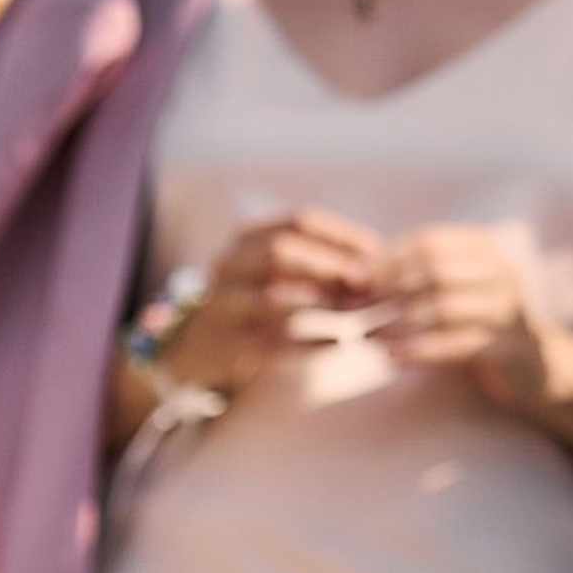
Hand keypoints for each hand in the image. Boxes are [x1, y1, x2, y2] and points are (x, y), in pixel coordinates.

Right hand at [167, 207, 388, 395]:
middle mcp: (228, 266)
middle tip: (367, 283)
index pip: (299, 222)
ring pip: (272, 298)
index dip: (342, 236)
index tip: (378, 253)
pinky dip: (306, 344)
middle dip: (330, 266)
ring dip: (321, 304)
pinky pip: (267, 344)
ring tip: (355, 311)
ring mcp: (221, 307)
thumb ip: (319, 261)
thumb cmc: (252, 304)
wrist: (194, 350)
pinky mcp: (222, 347)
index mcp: (246, 239)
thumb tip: (378, 263)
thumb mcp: (276, 271)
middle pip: (281, 253)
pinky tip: (335, 344)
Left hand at [368, 221, 563, 402]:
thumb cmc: (476, 321)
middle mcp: (499, 270)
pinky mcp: (506, 345)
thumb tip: (355, 275)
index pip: (429, 241)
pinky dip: (421, 351)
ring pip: (444, 308)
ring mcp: (506, 307)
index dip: (387, 260)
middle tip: (352, 310)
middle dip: (388, 289)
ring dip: (397, 323)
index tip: (352, 281)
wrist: (532, 360)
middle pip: (435, 270)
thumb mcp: (452, 289)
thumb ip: (415, 278)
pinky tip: (393, 359)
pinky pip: (457, 346)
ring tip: (366, 336)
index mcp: (484, 248)